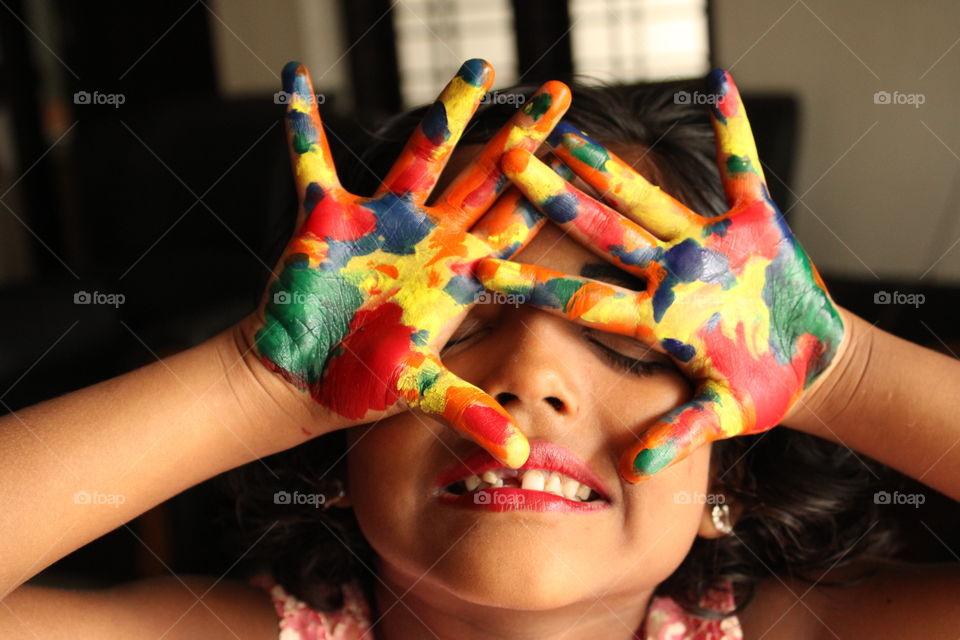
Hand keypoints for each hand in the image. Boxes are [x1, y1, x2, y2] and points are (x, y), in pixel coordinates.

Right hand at [249, 59, 569, 465]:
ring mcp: (382, 221)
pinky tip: (297, 77)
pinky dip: (301, 123)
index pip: (515, 227)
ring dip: (448, 110)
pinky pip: (311, 160)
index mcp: (456, 273)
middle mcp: (428, 238)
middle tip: (561, 93)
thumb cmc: (362, 383)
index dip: (550, 196)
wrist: (305, 377)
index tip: (589, 161)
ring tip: (480, 64)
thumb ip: (468, 413)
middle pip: (487, 176)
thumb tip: (517, 459)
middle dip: (523, 136)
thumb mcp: (420, 393)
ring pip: (421, 153)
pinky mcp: (327, 218)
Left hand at [477, 69, 844, 480]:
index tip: (483, 268)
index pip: (582, 297)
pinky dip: (734, 131)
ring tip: (566, 128)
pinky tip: (718, 87)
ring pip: (650, 196)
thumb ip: (681, 434)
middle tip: (506, 160)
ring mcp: (705, 247)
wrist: (807, 365)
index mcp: (655, 319)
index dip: (534, 283)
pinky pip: (742, 170)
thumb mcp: (723, 415)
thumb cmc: (762, 392)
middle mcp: (668, 275)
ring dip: (611, 161)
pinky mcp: (752, 223)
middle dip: (554, 197)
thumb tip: (637, 467)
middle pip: (600, 230)